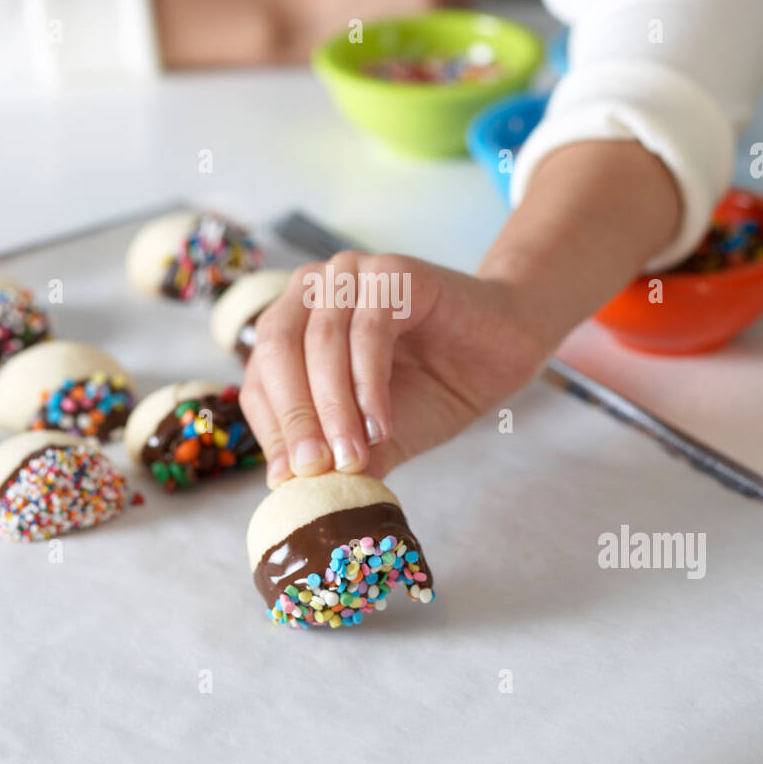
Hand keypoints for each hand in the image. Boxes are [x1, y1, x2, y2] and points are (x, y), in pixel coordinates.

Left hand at [239, 252, 544, 485]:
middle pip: (279, 350)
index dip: (271, 429)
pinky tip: (380, 426)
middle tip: (312, 469)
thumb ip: (336, 455)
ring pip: (322, 341)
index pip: (262, 377)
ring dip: (334, 407)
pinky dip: (369, 384)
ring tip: (351, 458)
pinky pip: (369, 331)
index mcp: (293, 323)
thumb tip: (294, 492)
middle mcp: (313, 288)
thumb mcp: (374, 435)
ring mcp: (352, 273)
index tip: (287, 479)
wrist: (500, 354)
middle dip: (295, 416)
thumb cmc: (432, 388)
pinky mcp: (394, 271)